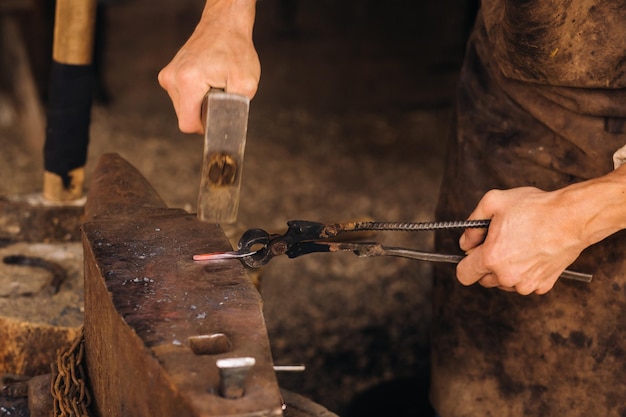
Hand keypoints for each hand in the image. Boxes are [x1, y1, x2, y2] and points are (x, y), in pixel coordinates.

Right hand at [158, 0, 259, 133]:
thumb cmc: (236, 50)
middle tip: (219, 96)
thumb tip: (226, 127)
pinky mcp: (169, 74)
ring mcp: (168, 75)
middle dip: (203, 113)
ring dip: (199, 104)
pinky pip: (182, 97)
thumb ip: (236, 109)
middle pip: (185, 117)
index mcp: (188, 82)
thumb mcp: (246, 83)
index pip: (188, 125)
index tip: (217, 117)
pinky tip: (207, 82)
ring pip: (183, 108)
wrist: (224, 25)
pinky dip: (195, 95)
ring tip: (214, 86)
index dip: (205, 128)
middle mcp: (172, 78)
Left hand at [456, 185, 599, 294]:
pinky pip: (525, 283)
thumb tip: (466, 242)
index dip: (466, 262)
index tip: (475, 253)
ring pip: (505, 282)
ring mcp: (526, 284)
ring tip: (520, 245)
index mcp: (491, 258)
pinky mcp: (543, 285)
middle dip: (487, 264)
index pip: (463, 275)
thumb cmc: (535, 208)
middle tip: (501, 242)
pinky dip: (526, 272)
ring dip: (506, 269)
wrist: (573, 217)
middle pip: (484, 279)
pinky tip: (534, 253)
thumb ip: (471, 224)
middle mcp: (507, 276)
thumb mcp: (493, 202)